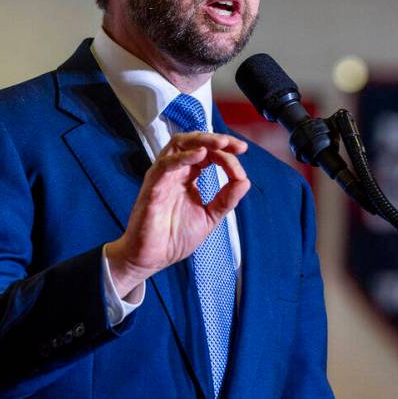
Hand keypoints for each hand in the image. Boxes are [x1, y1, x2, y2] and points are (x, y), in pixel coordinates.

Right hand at [105, 132, 249, 297]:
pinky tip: (200, 155)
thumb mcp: (209, 217)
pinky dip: (183, 157)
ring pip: (178, 145)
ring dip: (201, 140)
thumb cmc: (174, 238)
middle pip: (194, 142)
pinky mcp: (152, 187)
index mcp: (187, 177)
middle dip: (216, 139)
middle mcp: (175, 172)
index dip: (226, 155)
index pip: (208, 154)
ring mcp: (162, 177)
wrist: (153, 259)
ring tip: (221, 143)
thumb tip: (245, 181)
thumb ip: (226, 199)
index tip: (241, 167)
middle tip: (236, 146)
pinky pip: (165, 165)